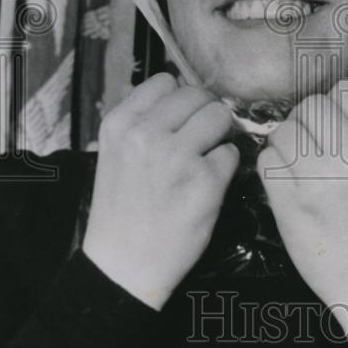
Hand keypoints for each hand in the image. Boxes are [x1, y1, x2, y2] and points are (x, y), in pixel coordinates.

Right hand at [83, 72, 237, 309]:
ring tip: (205, 158)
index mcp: (120, 124)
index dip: (179, 99)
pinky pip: (231, 154)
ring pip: (220, 117)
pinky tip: (207, 185)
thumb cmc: (122, 210)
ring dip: (218, 136)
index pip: (165, 81)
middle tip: (200, 139)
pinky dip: (225, 168)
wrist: (124, 266)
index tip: (180, 119)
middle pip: (197, 94)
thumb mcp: (115, 154)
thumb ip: (142, 122)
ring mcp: (178, 156)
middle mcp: (146, 134)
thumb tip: (181, 94)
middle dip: (204, 114)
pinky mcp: (205, 182)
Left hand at [257, 80, 347, 338]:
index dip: (334, 103)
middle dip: (306, 122)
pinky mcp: (288, 203)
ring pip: (283, 130)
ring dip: (285, 143)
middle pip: (310, 105)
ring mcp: (317, 179)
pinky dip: (272, 167)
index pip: (345, 90)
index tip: (333, 124)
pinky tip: (286, 183)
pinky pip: (266, 161)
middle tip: (311, 146)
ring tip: (297, 165)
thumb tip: (329, 107)